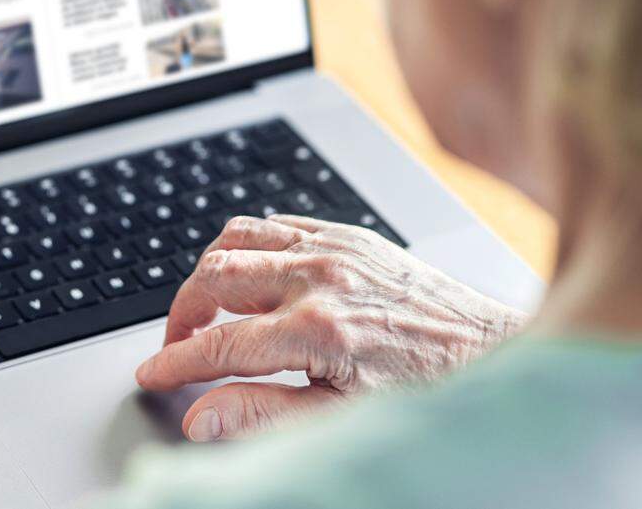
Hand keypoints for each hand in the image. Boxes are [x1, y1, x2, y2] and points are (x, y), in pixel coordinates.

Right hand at [135, 215, 525, 441]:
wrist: (489, 349)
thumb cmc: (422, 387)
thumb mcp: (338, 417)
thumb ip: (260, 414)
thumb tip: (200, 416)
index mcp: (317, 331)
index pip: (220, 344)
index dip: (176, 361)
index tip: (153, 372)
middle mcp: (320, 279)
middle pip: (216, 278)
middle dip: (182, 312)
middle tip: (179, 343)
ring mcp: (333, 248)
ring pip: (238, 238)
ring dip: (210, 270)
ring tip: (206, 305)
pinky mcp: (347, 233)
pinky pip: (277, 223)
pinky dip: (250, 245)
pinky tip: (252, 274)